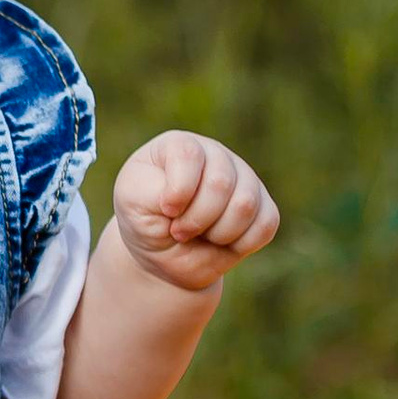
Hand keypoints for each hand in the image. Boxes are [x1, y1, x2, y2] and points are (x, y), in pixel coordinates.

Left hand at [111, 131, 279, 293]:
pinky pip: (266, 224)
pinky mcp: (263, 207)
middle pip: (220, 183)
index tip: (166, 211)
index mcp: (180, 145)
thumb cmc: (144, 219)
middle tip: (178, 232)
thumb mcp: (131, 202)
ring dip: (218, 233)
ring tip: (200, 235)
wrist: (163, 253)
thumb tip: (186, 196)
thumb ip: (151, 191)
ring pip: (245, 204)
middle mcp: (216, 155)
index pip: (189, 155)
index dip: (178, 191)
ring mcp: (244, 179)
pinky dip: (241, 244)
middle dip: (196, 219)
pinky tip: (221, 242)